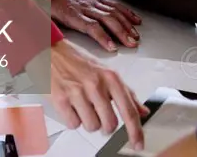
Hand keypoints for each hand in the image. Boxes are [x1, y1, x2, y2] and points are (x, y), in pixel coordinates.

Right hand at [29, 40, 148, 148]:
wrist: (53, 52)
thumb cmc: (81, 63)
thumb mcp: (108, 73)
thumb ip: (127, 94)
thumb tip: (143, 111)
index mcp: (112, 78)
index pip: (129, 110)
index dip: (135, 131)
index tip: (138, 144)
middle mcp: (96, 85)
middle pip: (110, 124)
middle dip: (106, 125)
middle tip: (99, 113)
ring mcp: (77, 92)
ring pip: (92, 127)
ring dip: (89, 121)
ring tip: (84, 106)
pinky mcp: (60, 100)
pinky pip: (73, 124)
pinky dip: (73, 119)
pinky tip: (72, 106)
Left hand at [47, 0, 141, 51]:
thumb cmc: (46, 6)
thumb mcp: (43, 19)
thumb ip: (47, 32)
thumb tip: (46, 45)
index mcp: (72, 14)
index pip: (91, 26)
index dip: (103, 36)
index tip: (112, 47)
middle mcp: (85, 7)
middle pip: (107, 19)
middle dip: (121, 32)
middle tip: (130, 44)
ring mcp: (93, 2)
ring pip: (113, 12)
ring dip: (127, 25)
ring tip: (135, 36)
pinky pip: (114, 5)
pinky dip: (126, 12)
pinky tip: (135, 20)